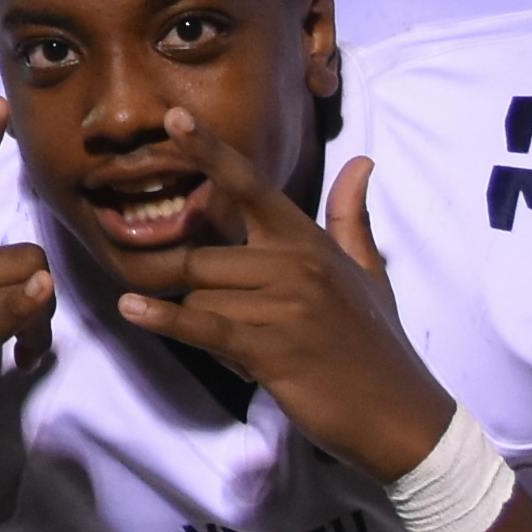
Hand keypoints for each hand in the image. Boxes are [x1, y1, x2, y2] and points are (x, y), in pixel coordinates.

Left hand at [105, 113, 457, 484]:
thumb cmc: (377, 342)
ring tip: (253, 348)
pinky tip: (132, 308)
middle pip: (202, 257)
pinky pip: (201, 325)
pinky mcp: (269, 348)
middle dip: (203, 293)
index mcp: (309, 242)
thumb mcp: (369, 272)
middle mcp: (294, 264)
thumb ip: (350, 216)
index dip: (210, 150)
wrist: (399, 414)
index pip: (250, 186)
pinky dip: (164, 319)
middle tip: (244, 326)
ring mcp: (282, 305)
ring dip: (206, 324)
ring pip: (199, 296)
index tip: (173, 117)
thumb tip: (362, 161)